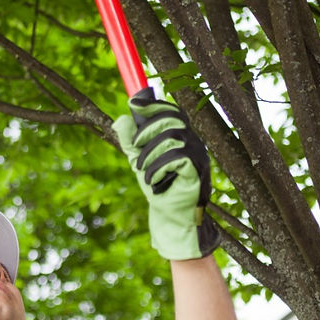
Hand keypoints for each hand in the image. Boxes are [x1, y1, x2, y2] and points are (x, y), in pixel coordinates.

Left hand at [112, 87, 217, 259]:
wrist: (169, 215)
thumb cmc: (157, 187)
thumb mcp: (138, 160)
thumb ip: (130, 141)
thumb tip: (121, 119)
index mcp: (180, 136)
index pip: (171, 111)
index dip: (154, 105)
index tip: (134, 104)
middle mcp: (193, 142)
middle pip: (171, 119)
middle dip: (147, 131)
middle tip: (135, 148)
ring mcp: (198, 155)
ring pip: (171, 137)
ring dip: (149, 154)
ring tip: (143, 171)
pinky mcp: (198, 170)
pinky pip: (176, 157)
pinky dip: (158, 168)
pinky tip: (153, 181)